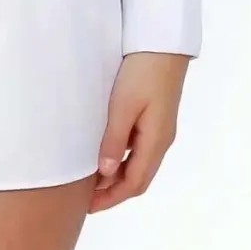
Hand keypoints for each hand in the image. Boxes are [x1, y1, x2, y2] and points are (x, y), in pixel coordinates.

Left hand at [89, 51, 191, 213]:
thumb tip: (104, 173)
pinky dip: (122, 159)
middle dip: (114, 191)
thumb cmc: (143, 71)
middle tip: (86, 198)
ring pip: (138, 164)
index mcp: (156, 141)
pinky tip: (106, 153)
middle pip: (138, 177)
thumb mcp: (123, 106)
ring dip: (117, 176)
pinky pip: (138, 148)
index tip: (89, 207)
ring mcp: (160, 129)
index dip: (112, 198)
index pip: (134, 182)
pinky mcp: (156, 116)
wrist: (163, 42)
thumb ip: (113, 140)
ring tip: (92, 180)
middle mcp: (161, 139)